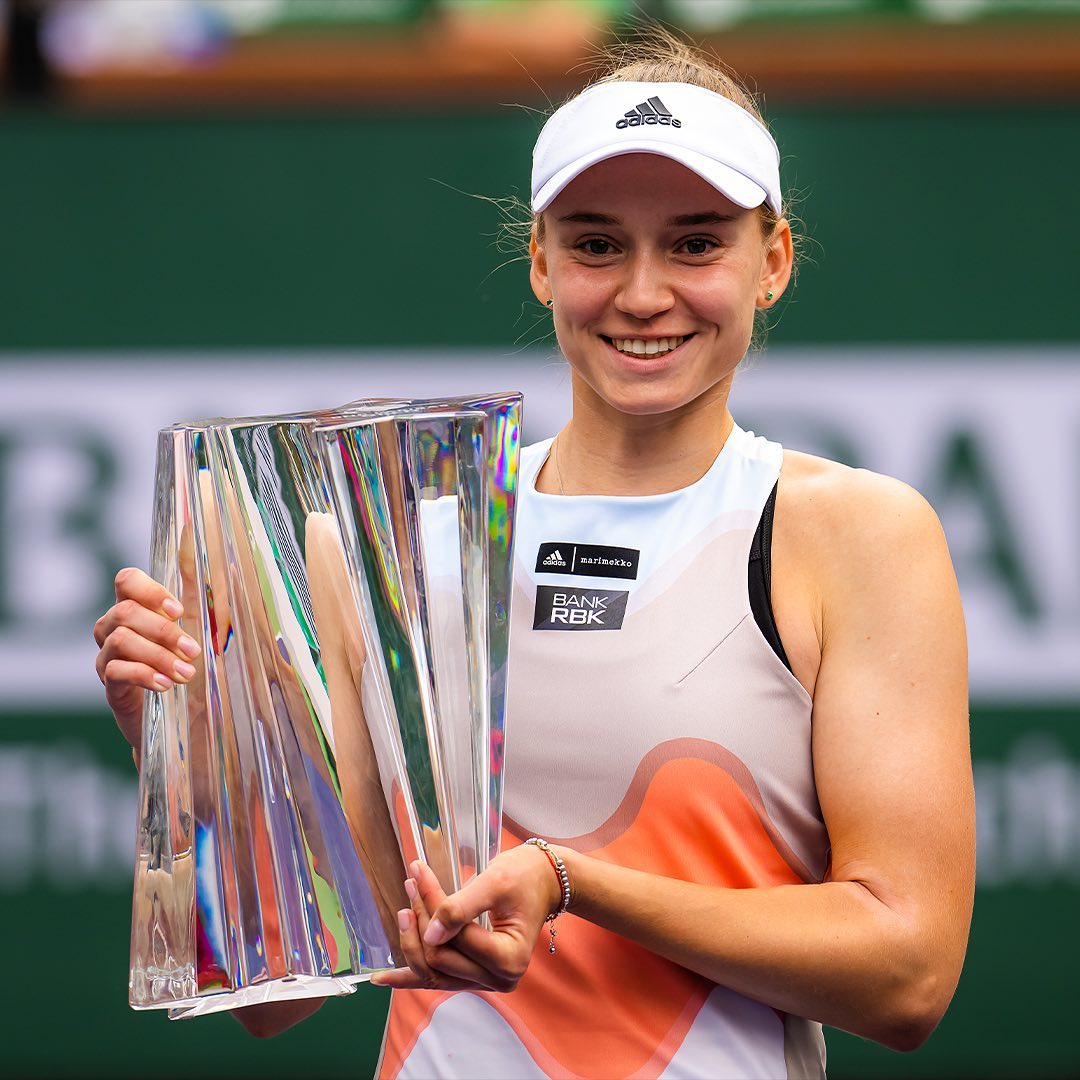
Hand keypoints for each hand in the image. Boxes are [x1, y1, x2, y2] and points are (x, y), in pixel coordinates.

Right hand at [93, 567, 200, 752]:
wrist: (177, 716)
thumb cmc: (186, 664)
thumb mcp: (195, 632)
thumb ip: (197, 606)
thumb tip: (209, 577)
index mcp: (133, 608)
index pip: (126, 581)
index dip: (149, 590)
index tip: (178, 610)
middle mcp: (113, 628)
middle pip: (125, 612)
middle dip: (163, 630)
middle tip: (193, 651)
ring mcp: (107, 656)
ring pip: (120, 640)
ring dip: (158, 655)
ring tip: (186, 673)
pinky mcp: (110, 685)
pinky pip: (116, 671)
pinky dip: (143, 675)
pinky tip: (165, 684)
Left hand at [371, 844, 562, 993]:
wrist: (542, 881)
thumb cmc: (524, 877)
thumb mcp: (494, 883)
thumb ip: (461, 909)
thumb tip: (429, 935)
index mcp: (509, 958)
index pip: (455, 936)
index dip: (432, 905)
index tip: (417, 872)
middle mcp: (500, 979)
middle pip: (441, 957)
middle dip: (422, 919)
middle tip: (412, 883)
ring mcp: (486, 981)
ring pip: (434, 972)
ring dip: (412, 942)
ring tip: (402, 912)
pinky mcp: (474, 976)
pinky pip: (437, 979)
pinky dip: (410, 976)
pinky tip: (382, 978)